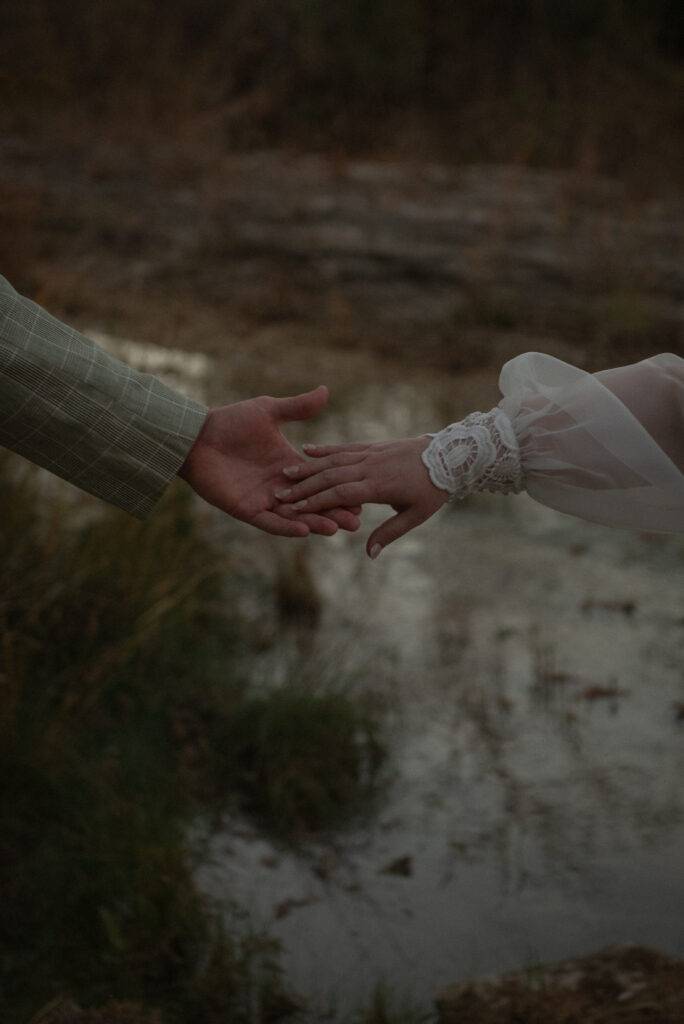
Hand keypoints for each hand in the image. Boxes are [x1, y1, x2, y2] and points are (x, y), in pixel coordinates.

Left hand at [178, 386, 360, 536]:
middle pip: (313, 502)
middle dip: (334, 511)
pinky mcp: (246, 509)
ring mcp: (264, 499)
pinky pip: (270, 522)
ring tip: (336, 528)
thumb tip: (325, 390)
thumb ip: (297, 407)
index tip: (362, 493)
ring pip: (295, 516)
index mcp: (289, 464)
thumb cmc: (230, 422)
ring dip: (315, 522)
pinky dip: (286, 527)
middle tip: (356, 520)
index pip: (320, 480)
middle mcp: (280, 486)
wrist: (197, 436)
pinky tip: (304, 530)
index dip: (339, 487)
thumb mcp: (268, 412)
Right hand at [275, 436, 447, 555]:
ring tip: (286, 473)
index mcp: (378, 486)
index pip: (339, 494)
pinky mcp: (373, 446)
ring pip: (334, 460)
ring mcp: (371, 454)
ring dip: (308, 467)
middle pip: (330, 477)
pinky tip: (307, 450)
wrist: (451, 456)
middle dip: (303, 487)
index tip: (293, 508)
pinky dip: (325, 449)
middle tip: (280, 494)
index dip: (315, 502)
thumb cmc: (433, 490)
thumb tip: (368, 555)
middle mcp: (370, 467)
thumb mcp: (416, 516)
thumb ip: (389, 533)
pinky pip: (345, 447)